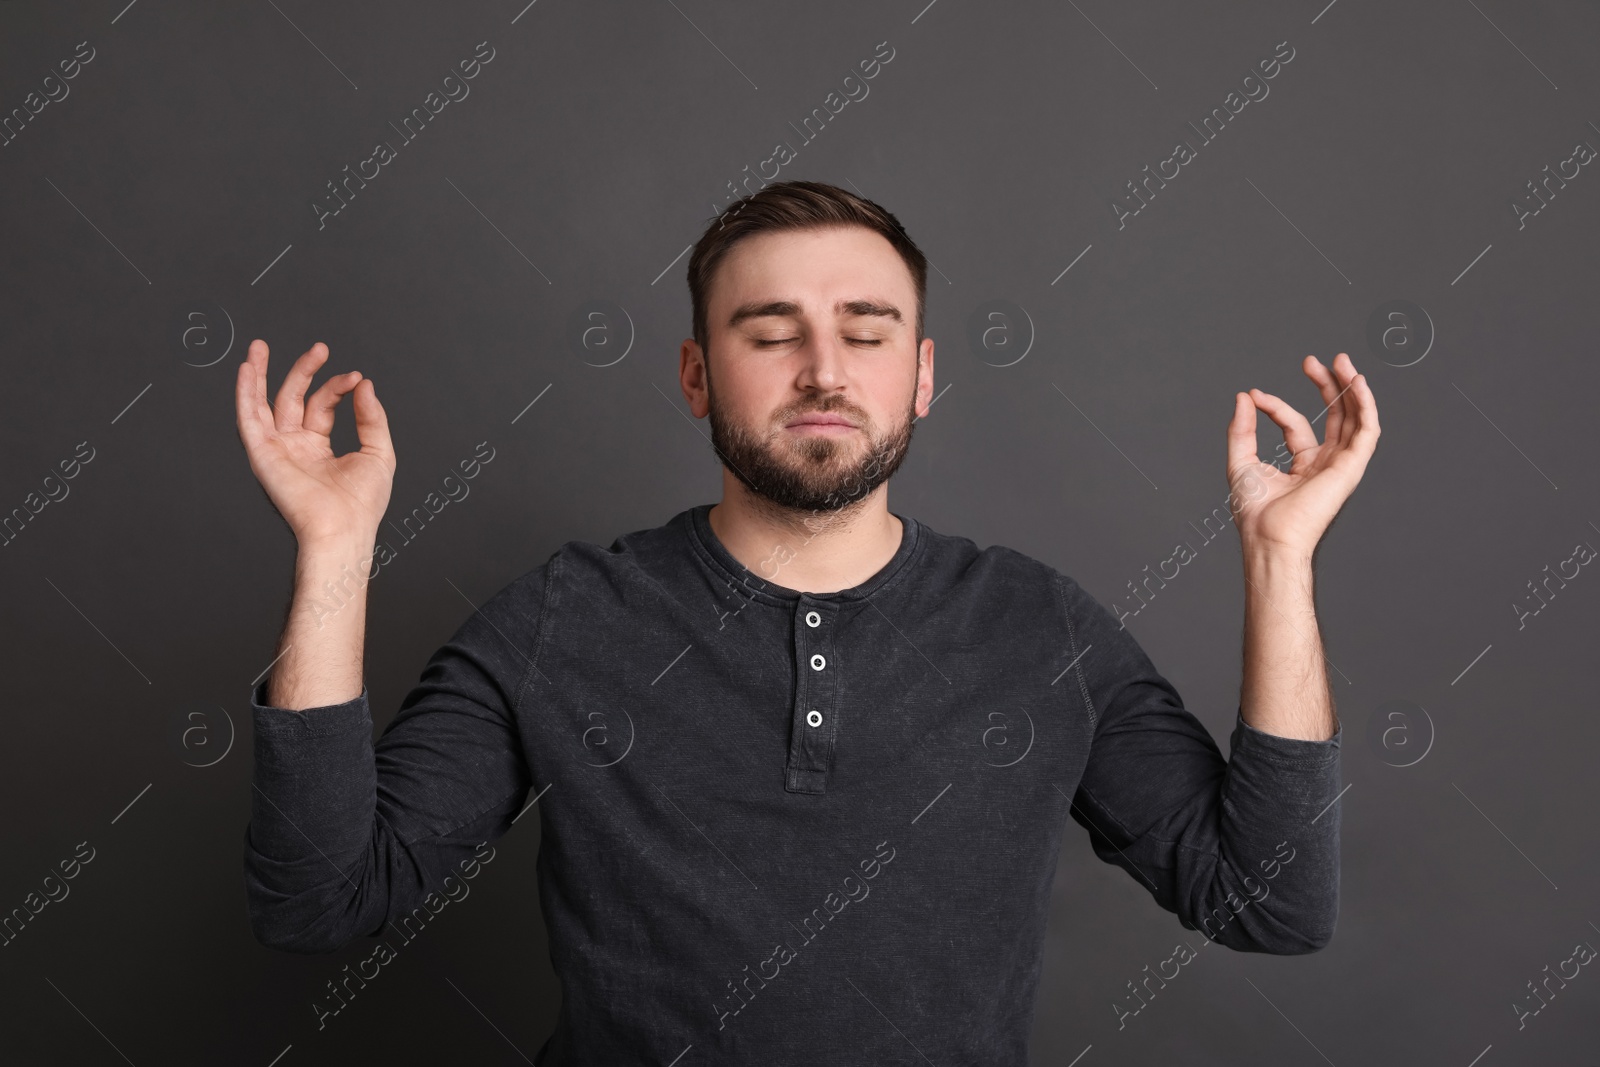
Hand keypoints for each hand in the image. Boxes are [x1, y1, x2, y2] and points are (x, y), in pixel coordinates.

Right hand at [235, 339, 394, 547]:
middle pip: (292, 399)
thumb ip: (372, 417)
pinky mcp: (263, 455)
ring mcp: (277, 449)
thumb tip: (365, 385)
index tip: (357, 378)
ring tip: (261, 346)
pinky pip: (248, 419)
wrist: (344, 528)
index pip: (322, 405)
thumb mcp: (379, 452)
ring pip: (263, 404)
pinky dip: (245, 393)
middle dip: (303, 371)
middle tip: (320, 348)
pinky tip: (248, 370)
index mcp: (318, 446)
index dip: (337, 387)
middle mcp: (295, 446)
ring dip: (259, 374)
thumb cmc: (362, 504)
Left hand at [1226, 352, 1379, 557]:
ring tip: (1341, 360)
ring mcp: (1340, 465)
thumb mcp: (1241, 460)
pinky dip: (1366, 405)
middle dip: (1328, 386)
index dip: (1276, 405)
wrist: (1267, 535)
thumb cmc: (1254, 511)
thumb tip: (1244, 396)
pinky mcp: (1351, 467)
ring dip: (1350, 388)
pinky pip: (1367, 430)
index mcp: (1303, 465)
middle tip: (1313, 359)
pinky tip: (1357, 382)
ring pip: (1354, 419)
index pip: (1295, 425)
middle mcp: (1326, 463)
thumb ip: (1242, 429)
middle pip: (1335, 416)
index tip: (1254, 395)